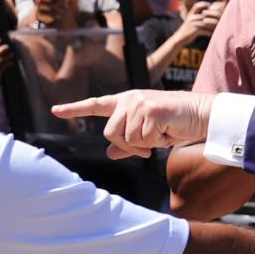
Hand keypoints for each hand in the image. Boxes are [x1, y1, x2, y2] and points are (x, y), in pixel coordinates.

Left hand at [50, 90, 215, 158]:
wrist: (199, 114)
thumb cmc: (174, 124)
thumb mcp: (148, 135)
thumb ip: (127, 145)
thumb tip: (110, 154)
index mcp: (125, 102)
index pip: (95, 105)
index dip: (74, 109)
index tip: (55, 110)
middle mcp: (129, 99)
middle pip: (110, 133)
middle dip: (128, 146)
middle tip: (147, 146)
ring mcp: (139, 103)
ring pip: (127, 139)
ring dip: (145, 145)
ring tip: (161, 134)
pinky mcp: (151, 110)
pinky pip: (143, 139)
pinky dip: (156, 142)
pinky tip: (167, 131)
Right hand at [177, 1, 221, 44]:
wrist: (180, 38)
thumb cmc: (187, 29)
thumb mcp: (190, 20)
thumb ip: (196, 16)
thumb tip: (205, 12)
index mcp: (190, 14)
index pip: (196, 5)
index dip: (203, 4)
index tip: (210, 5)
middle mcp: (191, 18)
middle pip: (204, 14)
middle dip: (212, 15)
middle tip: (218, 17)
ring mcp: (193, 24)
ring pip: (206, 22)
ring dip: (212, 25)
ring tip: (217, 26)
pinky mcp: (194, 31)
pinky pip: (205, 31)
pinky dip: (209, 32)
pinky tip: (212, 33)